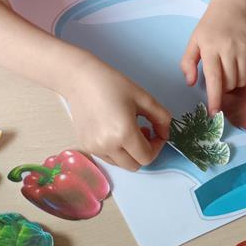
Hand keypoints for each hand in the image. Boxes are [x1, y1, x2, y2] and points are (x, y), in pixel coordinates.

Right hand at [64, 56, 171, 170]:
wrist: (80, 79)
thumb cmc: (112, 84)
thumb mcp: (144, 98)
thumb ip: (162, 118)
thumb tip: (165, 134)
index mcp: (123, 133)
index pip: (147, 157)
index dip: (157, 147)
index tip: (157, 132)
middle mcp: (108, 146)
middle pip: (135, 165)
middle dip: (144, 152)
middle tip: (144, 131)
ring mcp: (94, 148)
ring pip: (121, 163)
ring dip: (130, 152)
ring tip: (128, 130)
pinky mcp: (86, 146)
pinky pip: (108, 157)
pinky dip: (116, 150)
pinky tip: (115, 131)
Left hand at [180, 0, 245, 115]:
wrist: (231, 8)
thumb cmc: (209, 27)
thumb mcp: (194, 42)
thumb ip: (188, 62)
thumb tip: (190, 83)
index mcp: (211, 48)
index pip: (214, 78)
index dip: (214, 98)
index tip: (214, 113)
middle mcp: (229, 48)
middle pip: (229, 82)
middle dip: (223, 89)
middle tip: (219, 81)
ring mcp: (245, 48)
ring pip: (242, 80)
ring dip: (235, 84)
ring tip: (228, 74)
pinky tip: (240, 70)